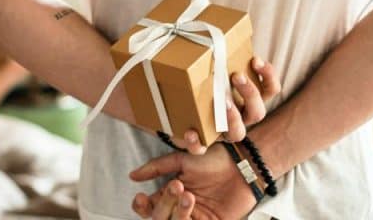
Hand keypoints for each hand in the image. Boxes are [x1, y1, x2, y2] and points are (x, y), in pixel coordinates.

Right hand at [130, 148, 253, 219]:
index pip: (148, 208)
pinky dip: (188, 219)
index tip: (142, 197)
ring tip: (188, 195)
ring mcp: (195, 219)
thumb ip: (156, 167)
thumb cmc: (213, 159)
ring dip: (178, 213)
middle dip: (165, 204)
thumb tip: (132, 176)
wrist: (240, 165)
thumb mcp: (181, 160)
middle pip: (159, 218)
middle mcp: (179, 210)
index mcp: (170, 195)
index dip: (141, 207)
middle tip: (177, 186)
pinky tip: (192, 204)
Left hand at [171, 57, 280, 154]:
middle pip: (259, 112)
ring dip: (232, 118)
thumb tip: (197, 13)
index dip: (268, 76)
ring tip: (222, 101)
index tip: (256, 59)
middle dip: (251, 93)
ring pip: (239, 133)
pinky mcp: (200, 143)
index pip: (270, 90)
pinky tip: (190, 131)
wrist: (172, 110)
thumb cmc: (195, 81)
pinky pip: (202, 149)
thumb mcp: (206, 65)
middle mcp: (239, 116)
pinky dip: (197, 142)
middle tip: (236, 76)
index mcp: (245, 98)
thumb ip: (210, 49)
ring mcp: (221, 132)